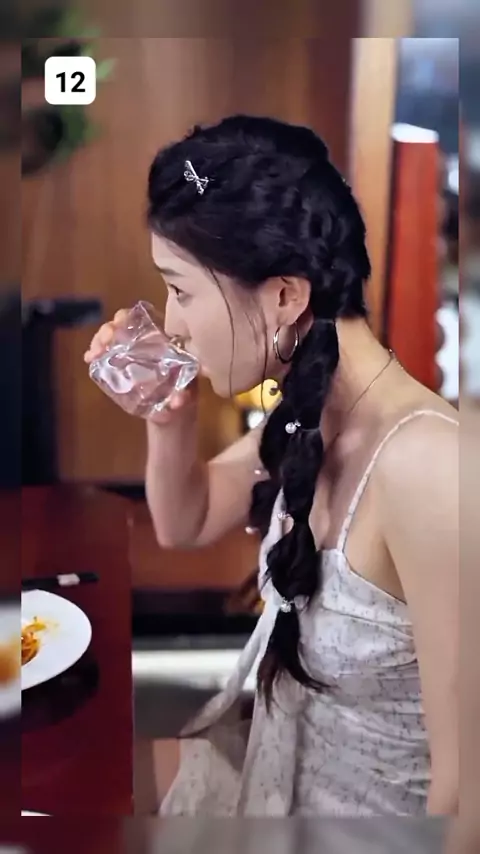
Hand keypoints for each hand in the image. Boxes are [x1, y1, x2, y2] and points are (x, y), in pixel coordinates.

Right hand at [84, 309, 197, 424]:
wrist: (175, 409)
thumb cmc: (184, 392)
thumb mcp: (188, 392)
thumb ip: (184, 395)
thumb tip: (178, 401)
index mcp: (164, 339)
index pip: (145, 318)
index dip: (130, 318)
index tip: (120, 324)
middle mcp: (144, 340)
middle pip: (123, 324)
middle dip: (109, 329)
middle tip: (104, 342)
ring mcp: (130, 352)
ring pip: (111, 337)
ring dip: (99, 341)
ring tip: (94, 354)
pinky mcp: (119, 366)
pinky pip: (105, 354)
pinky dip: (95, 354)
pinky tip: (89, 359)